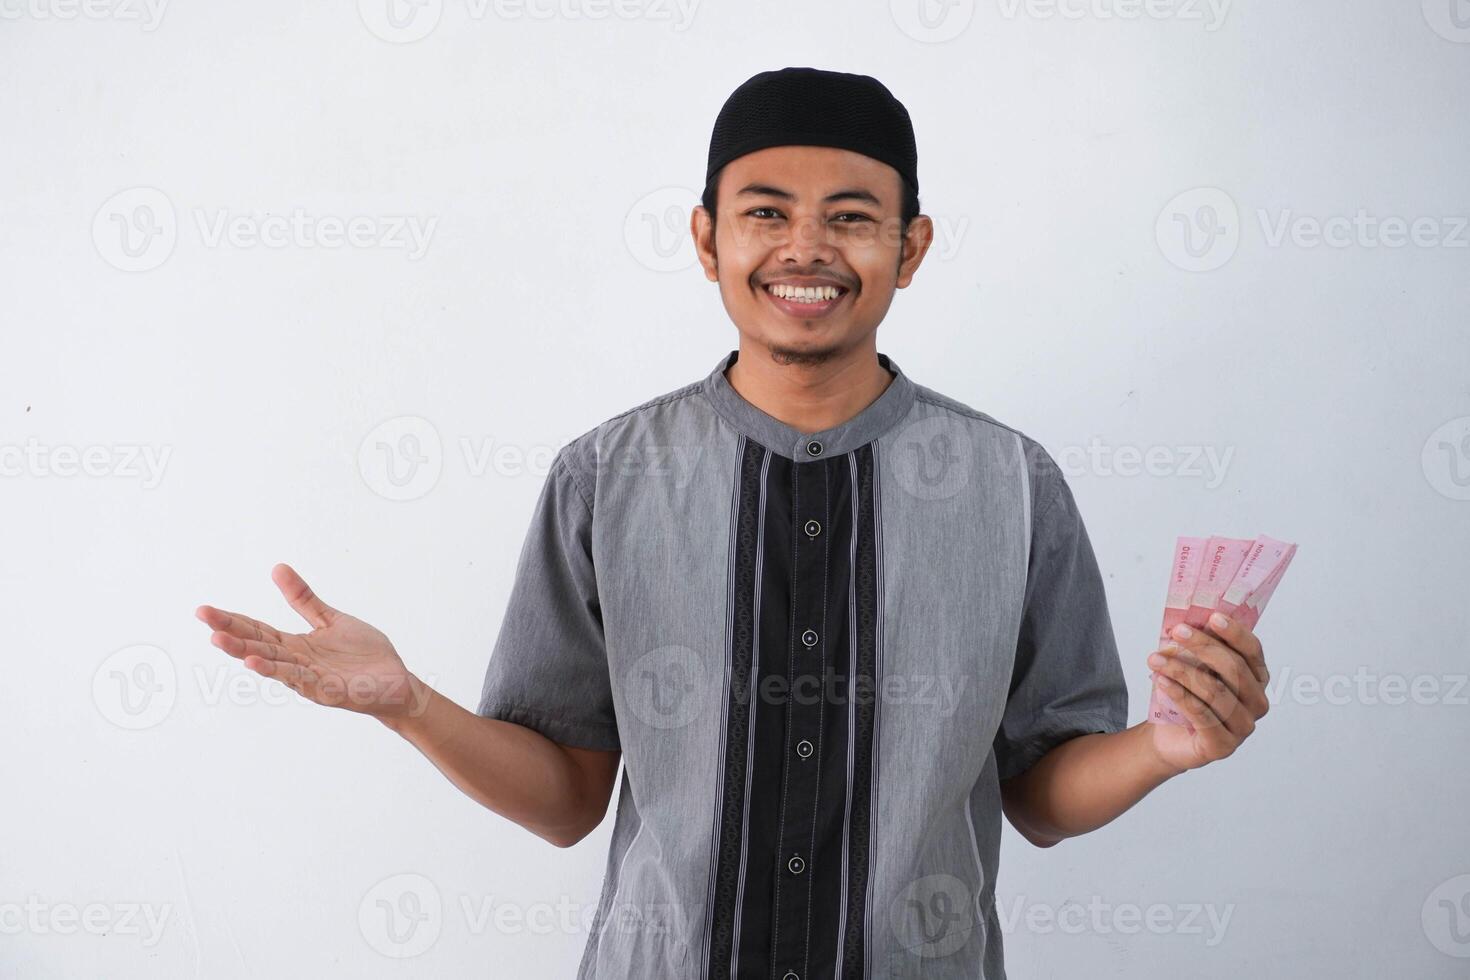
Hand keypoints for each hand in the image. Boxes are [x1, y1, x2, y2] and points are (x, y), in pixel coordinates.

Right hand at [196, 563, 425, 720]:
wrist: (397, 682)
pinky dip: (277, 671)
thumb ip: (303, 599)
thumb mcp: (330, 620)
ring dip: (245, 652)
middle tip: (203, 616)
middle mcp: (296, 662)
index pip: (257, 629)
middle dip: (229, 631)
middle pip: (257, 644)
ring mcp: (309, 678)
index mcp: (295, 645)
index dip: (231, 620)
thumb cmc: (364, 656)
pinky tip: (256, 663)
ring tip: (219, 639)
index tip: (203, 609)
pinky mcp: (327, 691)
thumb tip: (277, 568)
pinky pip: (299, 680)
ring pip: (272, 663)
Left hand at [1145, 612, 1269, 773]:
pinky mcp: (1223, 746)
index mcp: (1256, 678)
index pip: (1253, 651)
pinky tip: (1161, 681)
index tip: (1213, 617)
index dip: (1235, 633)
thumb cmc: (1186, 695)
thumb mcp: (1193, 667)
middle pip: (1234, 669)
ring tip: (1155, 659)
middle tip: (1176, 632)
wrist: (1169, 736)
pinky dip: (1179, 694)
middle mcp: (1256, 703)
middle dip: (1203, 647)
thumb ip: (1197, 649)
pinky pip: (1201, 714)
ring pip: (1215, 691)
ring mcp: (1243, 727)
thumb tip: (1187, 622)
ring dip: (1181, 670)